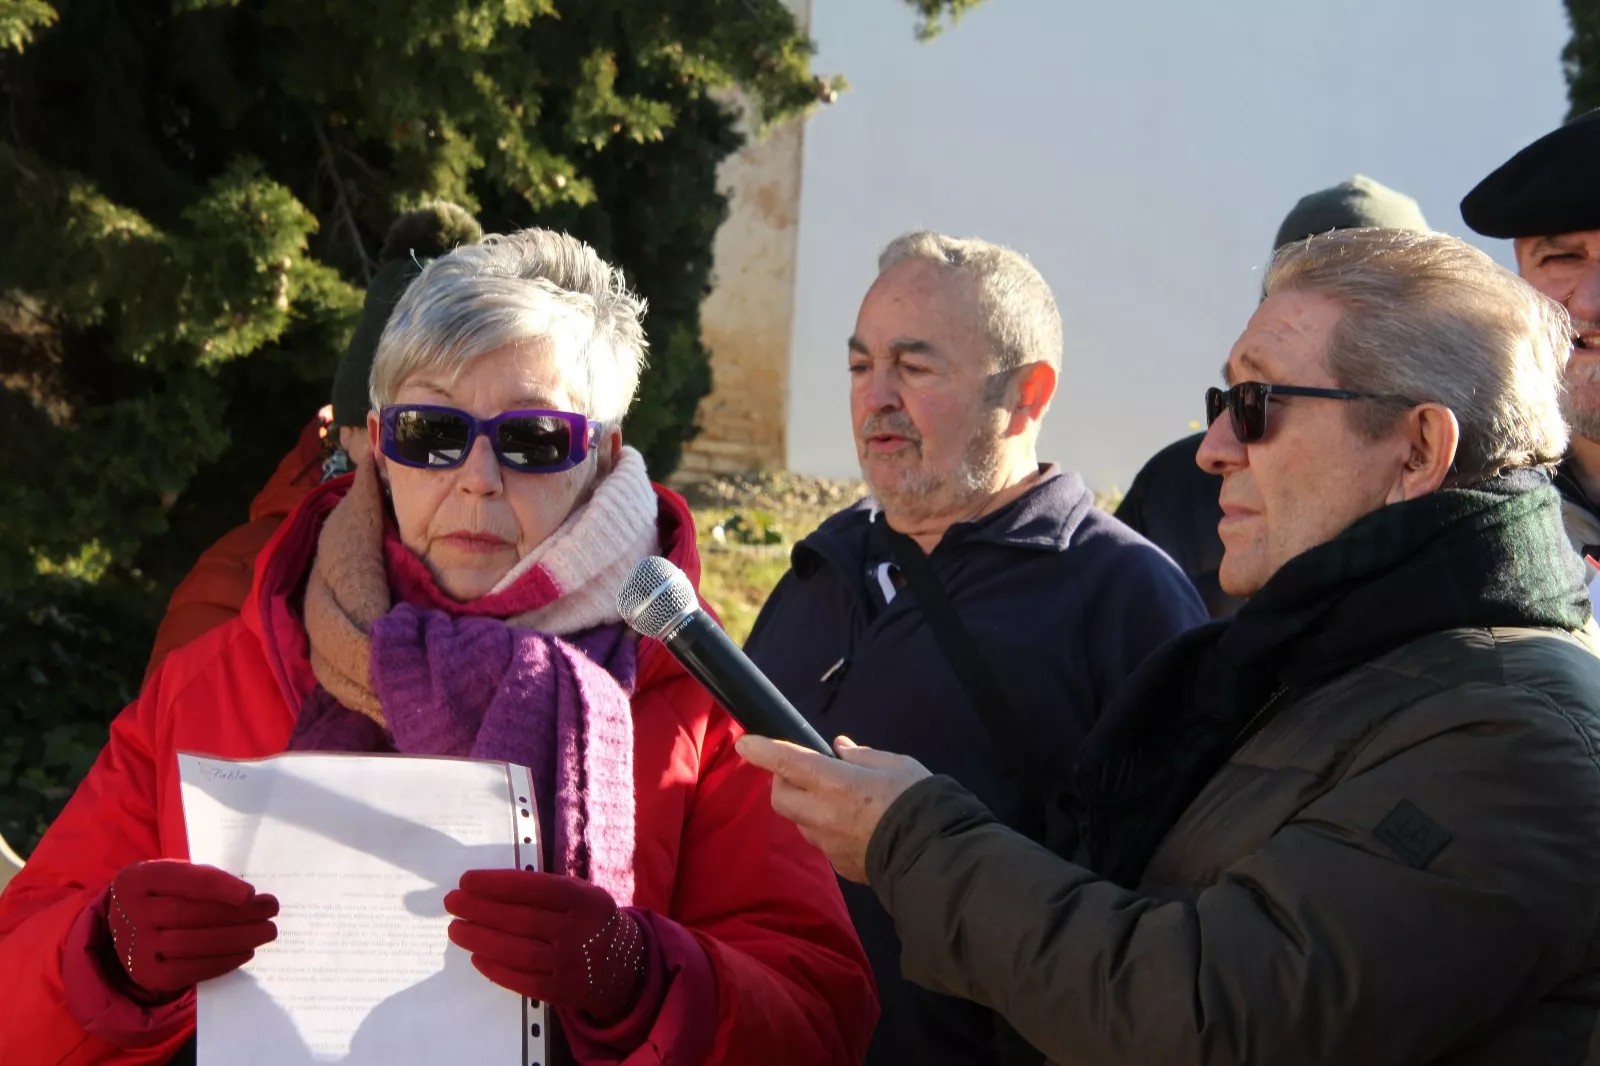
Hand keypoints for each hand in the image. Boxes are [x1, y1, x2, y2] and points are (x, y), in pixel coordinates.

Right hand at [106, 860, 278, 997]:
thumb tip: (250, 898)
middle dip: (237, 913)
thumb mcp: (172, 877)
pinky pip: (189, 971)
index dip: (218, 886)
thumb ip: (202, 881)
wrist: (125, 930)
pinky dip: (222, 962)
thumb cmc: (163, 896)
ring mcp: (135, 947)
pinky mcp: (146, 975)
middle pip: (190, 914)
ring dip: (236, 938)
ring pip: (192, 944)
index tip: (251, 893)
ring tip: (265, 931)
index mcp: (138, 879)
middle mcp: (130, 913)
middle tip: (271, 910)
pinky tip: (245, 952)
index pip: (182, 880)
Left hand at [444, 870, 644, 1020]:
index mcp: (587, 900)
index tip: (467, 880)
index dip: (497, 884)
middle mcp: (581, 932)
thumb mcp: (582, 895)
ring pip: (517, 951)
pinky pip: (523, 981)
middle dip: (480, 910)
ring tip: (456, 930)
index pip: (535, 887)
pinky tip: (477, 957)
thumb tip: (489, 888)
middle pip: (521, 919)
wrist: (624, 967)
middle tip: (452, 903)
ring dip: (480, 939)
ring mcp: (573, 965)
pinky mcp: (564, 992)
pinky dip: (496, 969)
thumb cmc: (589, 921)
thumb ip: (545, 891)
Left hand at [735, 735, 931, 882]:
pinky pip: (821, 841)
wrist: (935, 857)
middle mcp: (822, 814)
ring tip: (837, 800)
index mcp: (835, 783)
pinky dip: (826, 828)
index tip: (746, 742)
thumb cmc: (917, 801)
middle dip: (783, 781)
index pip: (786, 762)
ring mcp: (828, 844)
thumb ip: (861, 756)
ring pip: (799, 821)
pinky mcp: (838, 865)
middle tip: (804, 771)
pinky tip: (853, 826)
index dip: (762, 750)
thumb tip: (839, 749)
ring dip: (806, 806)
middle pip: (780, 796)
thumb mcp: (895, 765)